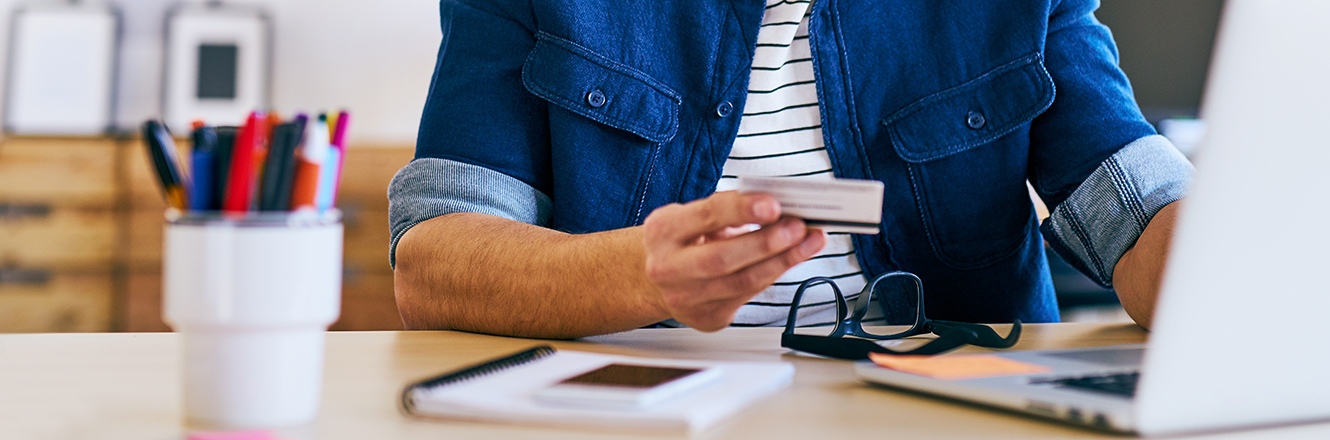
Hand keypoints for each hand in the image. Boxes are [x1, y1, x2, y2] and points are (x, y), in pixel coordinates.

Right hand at [642, 191, 826, 330]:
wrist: (653, 281)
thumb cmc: (681, 241)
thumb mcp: (691, 215)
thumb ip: (726, 209)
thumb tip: (775, 207)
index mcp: (662, 232)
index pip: (706, 217)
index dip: (742, 210)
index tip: (774, 204)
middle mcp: (667, 268)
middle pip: (723, 258)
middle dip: (767, 243)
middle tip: (798, 228)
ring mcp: (685, 298)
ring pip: (742, 283)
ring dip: (782, 261)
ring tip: (808, 242)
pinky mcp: (707, 318)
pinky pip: (748, 297)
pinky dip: (773, 275)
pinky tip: (791, 260)